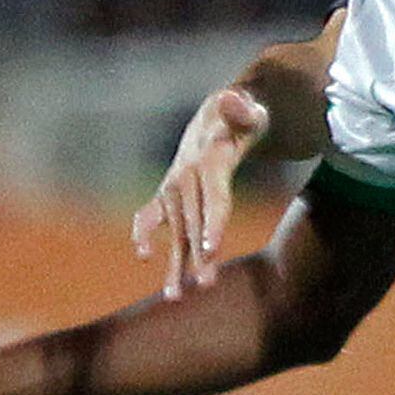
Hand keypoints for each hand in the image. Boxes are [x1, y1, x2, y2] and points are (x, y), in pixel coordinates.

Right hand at [132, 86, 270, 296]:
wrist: (218, 116)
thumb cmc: (244, 118)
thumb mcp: (251, 111)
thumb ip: (243, 110)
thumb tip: (231, 97)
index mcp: (210, 160)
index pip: (213, 197)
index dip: (212, 223)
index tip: (210, 249)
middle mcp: (186, 176)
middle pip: (195, 222)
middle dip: (197, 257)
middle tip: (203, 287)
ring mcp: (173, 186)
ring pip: (177, 231)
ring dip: (175, 264)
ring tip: (174, 297)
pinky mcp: (167, 194)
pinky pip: (149, 216)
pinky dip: (143, 232)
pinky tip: (143, 255)